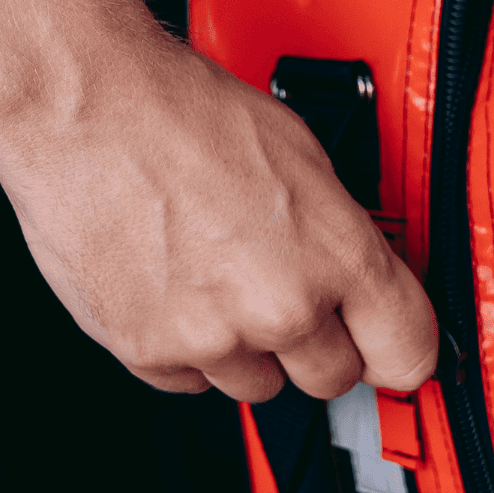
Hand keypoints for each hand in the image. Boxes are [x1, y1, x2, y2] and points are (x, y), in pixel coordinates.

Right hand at [0, 36, 438, 402]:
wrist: (86, 108)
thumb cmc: (184, 113)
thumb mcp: (302, 154)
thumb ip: (339, 232)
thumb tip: (359, 274)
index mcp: (335, 255)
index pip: (407, 355)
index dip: (398, 349)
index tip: (387, 346)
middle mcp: (280, 306)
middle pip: (333, 378)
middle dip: (318, 342)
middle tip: (286, 289)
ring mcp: (213, 336)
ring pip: (259, 384)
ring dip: (248, 345)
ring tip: (216, 273)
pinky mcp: (148, 352)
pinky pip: (190, 380)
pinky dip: (186, 345)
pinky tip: (175, 283)